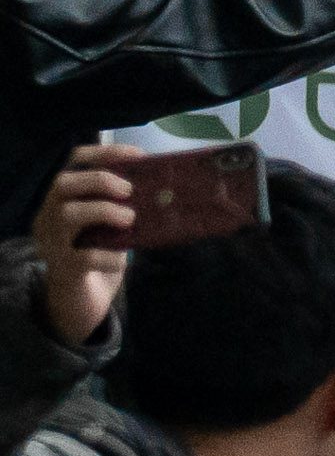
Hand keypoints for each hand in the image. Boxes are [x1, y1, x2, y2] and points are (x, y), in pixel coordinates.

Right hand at [32, 146, 130, 346]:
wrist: (80, 301)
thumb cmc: (99, 257)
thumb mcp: (112, 229)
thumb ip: (126, 210)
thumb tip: (163, 194)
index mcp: (63, 199)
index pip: (74, 163)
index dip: (104, 153)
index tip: (138, 155)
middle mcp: (50, 215)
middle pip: (62, 183)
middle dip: (99, 180)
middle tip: (129, 191)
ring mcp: (53, 242)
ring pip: (67, 214)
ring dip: (103, 211)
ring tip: (129, 219)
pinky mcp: (64, 269)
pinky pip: (83, 256)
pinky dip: (107, 255)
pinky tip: (121, 259)